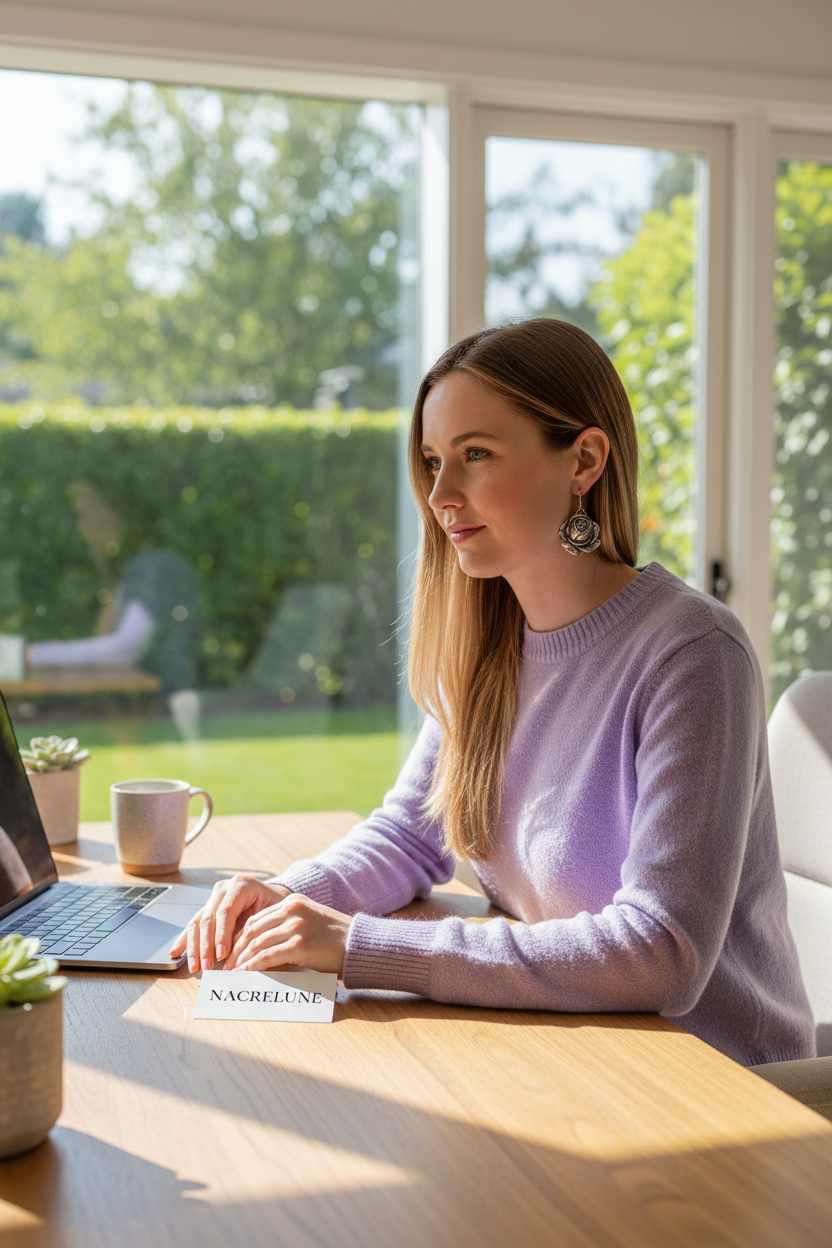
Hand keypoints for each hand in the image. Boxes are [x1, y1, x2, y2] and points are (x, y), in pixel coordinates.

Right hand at [169, 874, 291, 971]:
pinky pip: (193, 925)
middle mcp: (224, 889)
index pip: (225, 911)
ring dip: (194, 947)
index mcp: (241, 885)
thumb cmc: (279, 907)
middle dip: (206, 945)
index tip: (222, 955)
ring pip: (197, 922)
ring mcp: (213, 898)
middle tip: (207, 966)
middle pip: (208, 918)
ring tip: (195, 966)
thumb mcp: (274, 914)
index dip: (221, 935)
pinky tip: (175, 953)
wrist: (277, 897)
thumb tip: (244, 956)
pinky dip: (185, 940)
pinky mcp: (208, 909)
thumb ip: (258, 930)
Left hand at [225, 893, 350, 975]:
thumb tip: (264, 946)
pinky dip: (253, 965)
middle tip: (227, 964)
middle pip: (252, 929)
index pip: (257, 918)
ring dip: (241, 959)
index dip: (241, 935)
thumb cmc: (338, 939)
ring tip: (233, 971)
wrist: (360, 945)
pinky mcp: (299, 945)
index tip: (233, 950)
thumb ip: (289, 927)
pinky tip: (246, 973)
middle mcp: (292, 910)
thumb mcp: (311, 922)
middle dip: (236, 948)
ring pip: (256, 943)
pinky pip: (267, 956)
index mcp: (294, 902)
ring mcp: (295, 926)